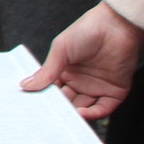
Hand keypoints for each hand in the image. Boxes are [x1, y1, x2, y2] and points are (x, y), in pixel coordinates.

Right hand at [21, 0, 143, 117]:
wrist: (117, 24)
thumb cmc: (88, 29)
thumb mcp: (61, 49)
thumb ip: (47, 71)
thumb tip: (26, 85)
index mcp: (65, 71)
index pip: (53, 91)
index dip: (46, 99)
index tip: (35, 108)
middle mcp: (80, 81)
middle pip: (68, 103)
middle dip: (60, 111)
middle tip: (51, 118)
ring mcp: (97, 87)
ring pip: (85, 109)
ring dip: (76, 116)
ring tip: (66, 118)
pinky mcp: (115, 91)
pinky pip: (103, 108)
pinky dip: (93, 114)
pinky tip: (83, 113)